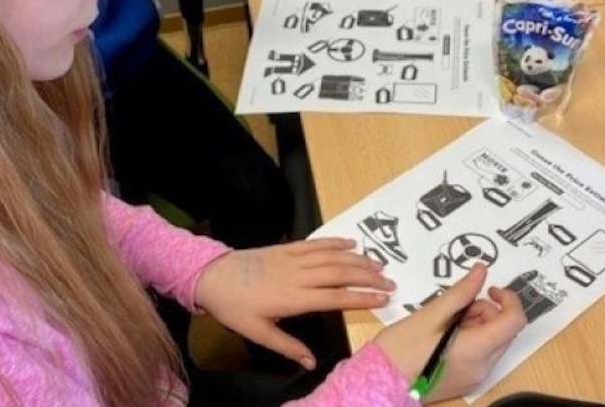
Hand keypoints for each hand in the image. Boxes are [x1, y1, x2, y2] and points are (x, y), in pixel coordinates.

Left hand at [194, 238, 395, 369]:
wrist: (213, 275)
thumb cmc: (235, 307)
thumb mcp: (257, 332)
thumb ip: (287, 346)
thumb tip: (311, 362)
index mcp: (294, 298)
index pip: (336, 298)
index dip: (362, 298)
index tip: (384, 298)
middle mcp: (298, 276)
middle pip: (341, 274)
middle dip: (368, 277)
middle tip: (391, 282)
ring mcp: (293, 258)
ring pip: (332, 256)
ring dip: (358, 259)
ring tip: (379, 264)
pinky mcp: (286, 248)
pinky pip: (315, 243)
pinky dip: (335, 242)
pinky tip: (351, 243)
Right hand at [372, 264, 525, 402]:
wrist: (380, 379)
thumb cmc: (400, 349)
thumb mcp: (430, 314)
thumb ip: (460, 293)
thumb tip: (480, 273)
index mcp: (475, 350)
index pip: (514, 321)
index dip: (508, 299)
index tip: (491, 289)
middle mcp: (481, 367)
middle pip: (504, 331)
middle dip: (486, 312)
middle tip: (457, 307)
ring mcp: (475, 377)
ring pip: (492, 342)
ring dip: (477, 325)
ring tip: (445, 322)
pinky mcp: (466, 381)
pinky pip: (481, 355)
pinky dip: (471, 340)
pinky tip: (445, 336)